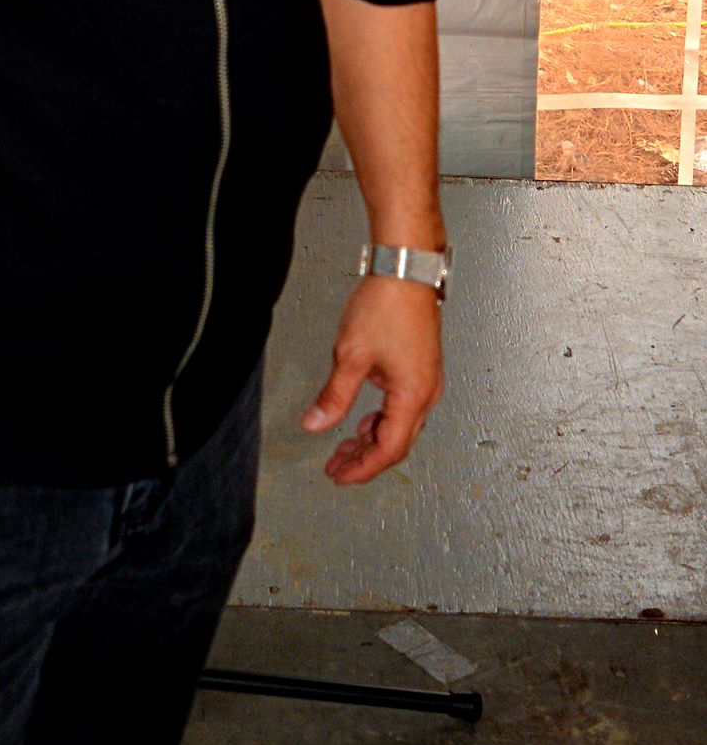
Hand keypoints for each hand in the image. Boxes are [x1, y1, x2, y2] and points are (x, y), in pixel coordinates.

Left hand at [301, 276, 443, 485]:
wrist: (405, 268)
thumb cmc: (387, 303)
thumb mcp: (351, 355)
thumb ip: (334, 395)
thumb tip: (316, 424)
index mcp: (413, 395)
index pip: (389, 449)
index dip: (363, 468)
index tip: (340, 476)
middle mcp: (427, 392)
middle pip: (397, 442)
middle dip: (365, 459)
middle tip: (337, 467)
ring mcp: (427, 380)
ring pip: (401, 425)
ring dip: (372, 439)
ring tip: (344, 447)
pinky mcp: (422, 367)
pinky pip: (404, 407)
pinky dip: (382, 419)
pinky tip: (363, 419)